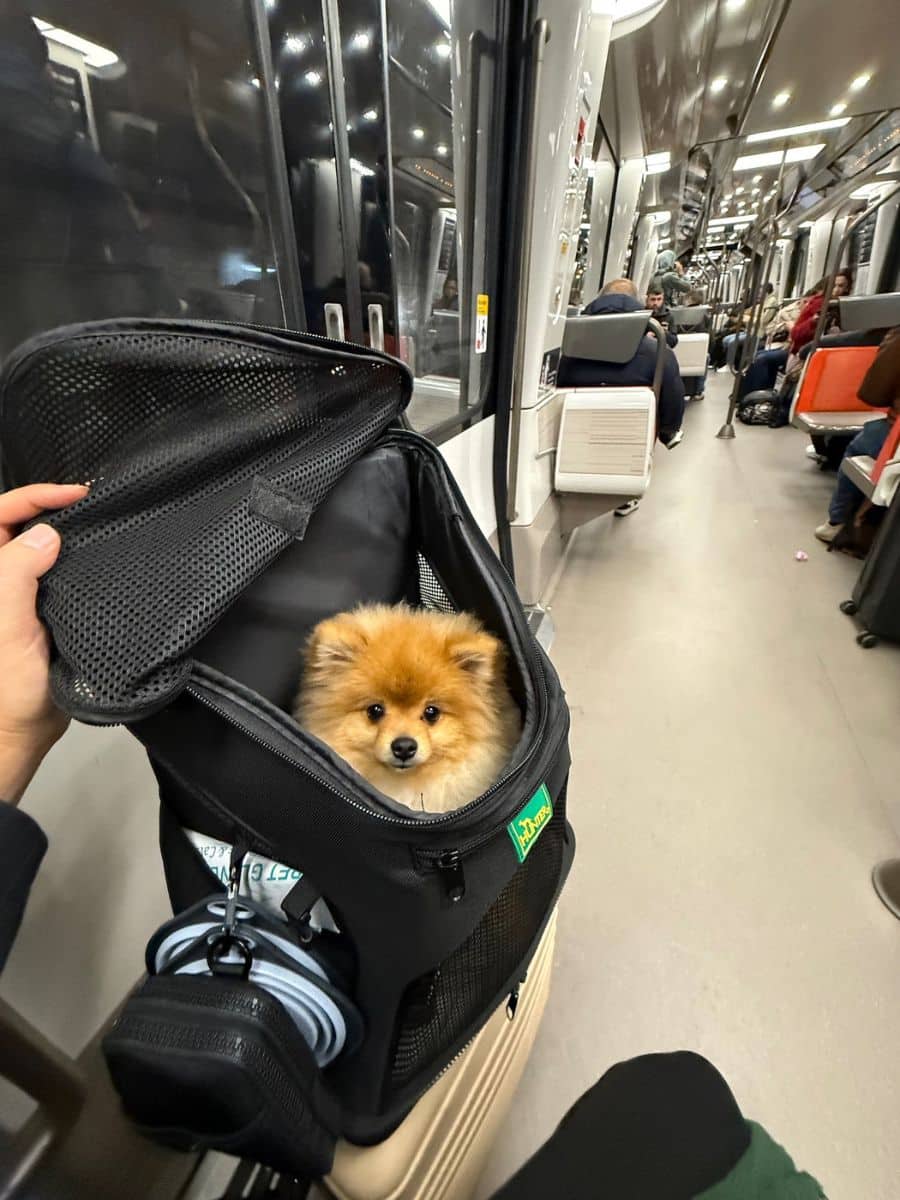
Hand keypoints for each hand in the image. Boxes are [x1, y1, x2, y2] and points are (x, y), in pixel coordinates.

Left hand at [0, 483, 87, 801]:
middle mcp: (0, 582)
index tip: (73, 494)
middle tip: (91, 500)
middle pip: (18, 525)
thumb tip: (45, 532)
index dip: (32, 497)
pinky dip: (76, 560)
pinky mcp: (42, 612)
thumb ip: (17, 573)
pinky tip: (99, 557)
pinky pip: (58, 574)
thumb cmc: (6, 688)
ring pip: (39, 548)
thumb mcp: (7, 625)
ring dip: (65, 532)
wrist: (22, 733)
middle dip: (49, 506)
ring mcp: (19, 596)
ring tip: (99, 520)